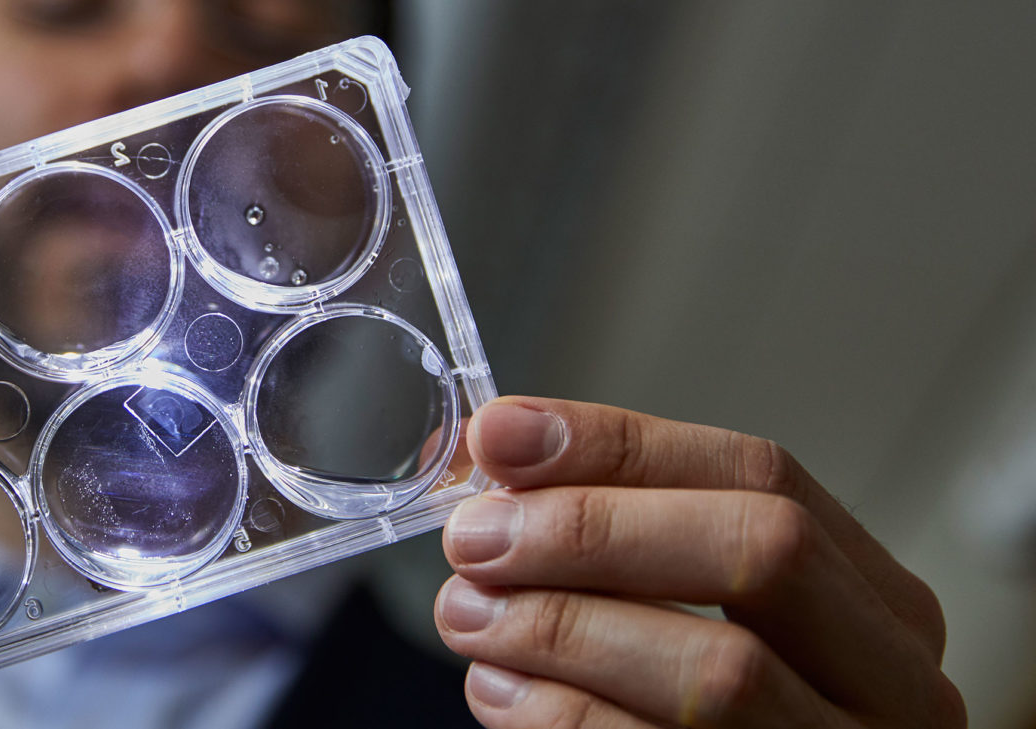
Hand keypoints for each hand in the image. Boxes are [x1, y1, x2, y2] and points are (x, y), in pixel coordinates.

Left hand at [435, 396, 964, 727]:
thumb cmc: (701, 723)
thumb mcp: (693, 619)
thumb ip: (620, 538)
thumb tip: (497, 448)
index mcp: (876, 602)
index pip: (760, 475)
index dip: (618, 445)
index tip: (500, 436)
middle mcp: (890, 679)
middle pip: (761, 551)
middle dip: (594, 529)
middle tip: (475, 536)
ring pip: (717, 671)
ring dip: (561, 627)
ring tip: (465, 614)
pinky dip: (558, 715)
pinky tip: (497, 690)